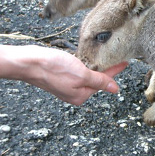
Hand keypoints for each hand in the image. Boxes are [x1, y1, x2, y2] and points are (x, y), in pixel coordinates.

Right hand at [0, 45, 127, 104]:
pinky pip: (77, 73)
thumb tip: (115, 89)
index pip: (103, 82)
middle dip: (107, 71)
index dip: (115, 71)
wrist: (29, 62)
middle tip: (119, 60)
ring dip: (96, 68)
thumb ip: (99, 81)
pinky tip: (88, 61)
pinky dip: (85, 67)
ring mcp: (67, 86)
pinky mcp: (60, 77)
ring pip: (87, 77)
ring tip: (107, 60)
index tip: (125, 63)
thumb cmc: (54, 69)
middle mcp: (75, 93)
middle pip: (96, 80)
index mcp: (81, 95)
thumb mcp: (81, 75)